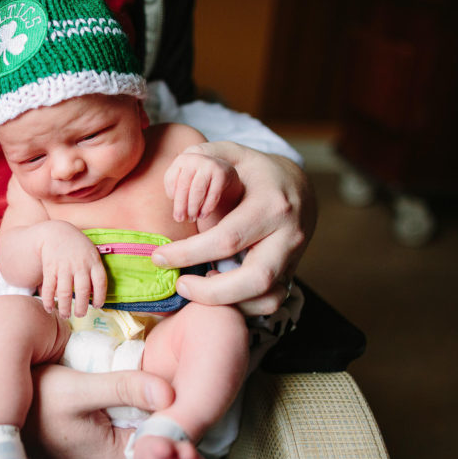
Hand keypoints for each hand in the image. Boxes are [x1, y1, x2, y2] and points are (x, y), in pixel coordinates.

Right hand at [23, 364, 174, 458]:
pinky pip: (119, 437)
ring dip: (138, 412)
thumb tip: (172, 393)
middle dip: (154, 410)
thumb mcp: (81, 388)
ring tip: (136, 387)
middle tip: (153, 381)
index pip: (161, 437)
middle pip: (149, 437)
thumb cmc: (36, 400)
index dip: (168, 409)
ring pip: (135, 435)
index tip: (168, 384)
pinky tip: (119, 398)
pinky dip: (123, 417)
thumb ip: (126, 388)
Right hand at [38, 221, 106, 318]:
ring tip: (66, 315)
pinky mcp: (50, 268)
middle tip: (80, 315)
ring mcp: (64, 266)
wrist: (56, 232)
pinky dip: (48, 300)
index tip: (97, 306)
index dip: (100, 297)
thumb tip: (95, 295)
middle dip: (81, 307)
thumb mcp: (91, 254)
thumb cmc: (78, 248)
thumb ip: (94, 272)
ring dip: (64, 307)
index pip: (100, 282)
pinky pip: (49, 287)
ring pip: (64, 292)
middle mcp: (79, 265)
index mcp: (93, 262)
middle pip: (82, 290)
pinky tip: (49, 308)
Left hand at [151, 141, 315, 315]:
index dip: (188, 253)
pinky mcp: (292, 272)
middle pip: (255, 278)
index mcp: (271, 204)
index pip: (226, 238)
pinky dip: (243, 305)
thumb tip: (173, 183)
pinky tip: (219, 291)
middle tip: (180, 285)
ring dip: (229, 303)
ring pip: (268, 298)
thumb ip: (201, 158)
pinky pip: (271, 301)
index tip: (158, 257)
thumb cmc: (254, 172)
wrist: (298, 186)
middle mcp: (288, 235)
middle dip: (212, 292)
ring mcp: (294, 257)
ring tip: (199, 289)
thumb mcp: (230, 153)